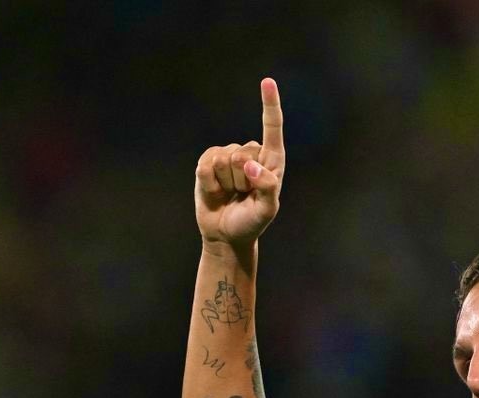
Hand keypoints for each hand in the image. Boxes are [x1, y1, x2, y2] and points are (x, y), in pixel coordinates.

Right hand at [195, 78, 285, 245]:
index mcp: (272, 160)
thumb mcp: (267, 210)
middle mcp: (251, 153)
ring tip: (230, 194)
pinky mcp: (207, 163)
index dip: (269, 104)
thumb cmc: (251, 222)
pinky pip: (205, 166)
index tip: (267, 81)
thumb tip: (251, 166)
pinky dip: (209, 183)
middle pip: (242, 153)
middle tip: (243, 195)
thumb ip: (267, 187)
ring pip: (222, 160)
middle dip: (241, 180)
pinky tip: (216, 192)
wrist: (225, 234)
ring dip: (225, 183)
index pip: (272, 128)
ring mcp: (228, 157)